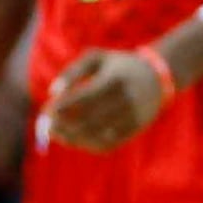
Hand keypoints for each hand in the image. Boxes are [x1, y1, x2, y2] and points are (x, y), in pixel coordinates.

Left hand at [42, 48, 169, 150]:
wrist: (156, 76)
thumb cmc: (118, 65)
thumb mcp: (97, 58)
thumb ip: (73, 71)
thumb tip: (52, 91)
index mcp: (115, 80)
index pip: (83, 99)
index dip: (62, 108)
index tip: (45, 112)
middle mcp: (126, 100)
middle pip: (88, 120)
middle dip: (64, 126)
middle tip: (46, 127)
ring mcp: (132, 117)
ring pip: (97, 135)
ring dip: (73, 138)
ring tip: (58, 134)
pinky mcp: (135, 130)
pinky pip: (108, 143)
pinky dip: (88, 144)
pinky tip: (75, 139)